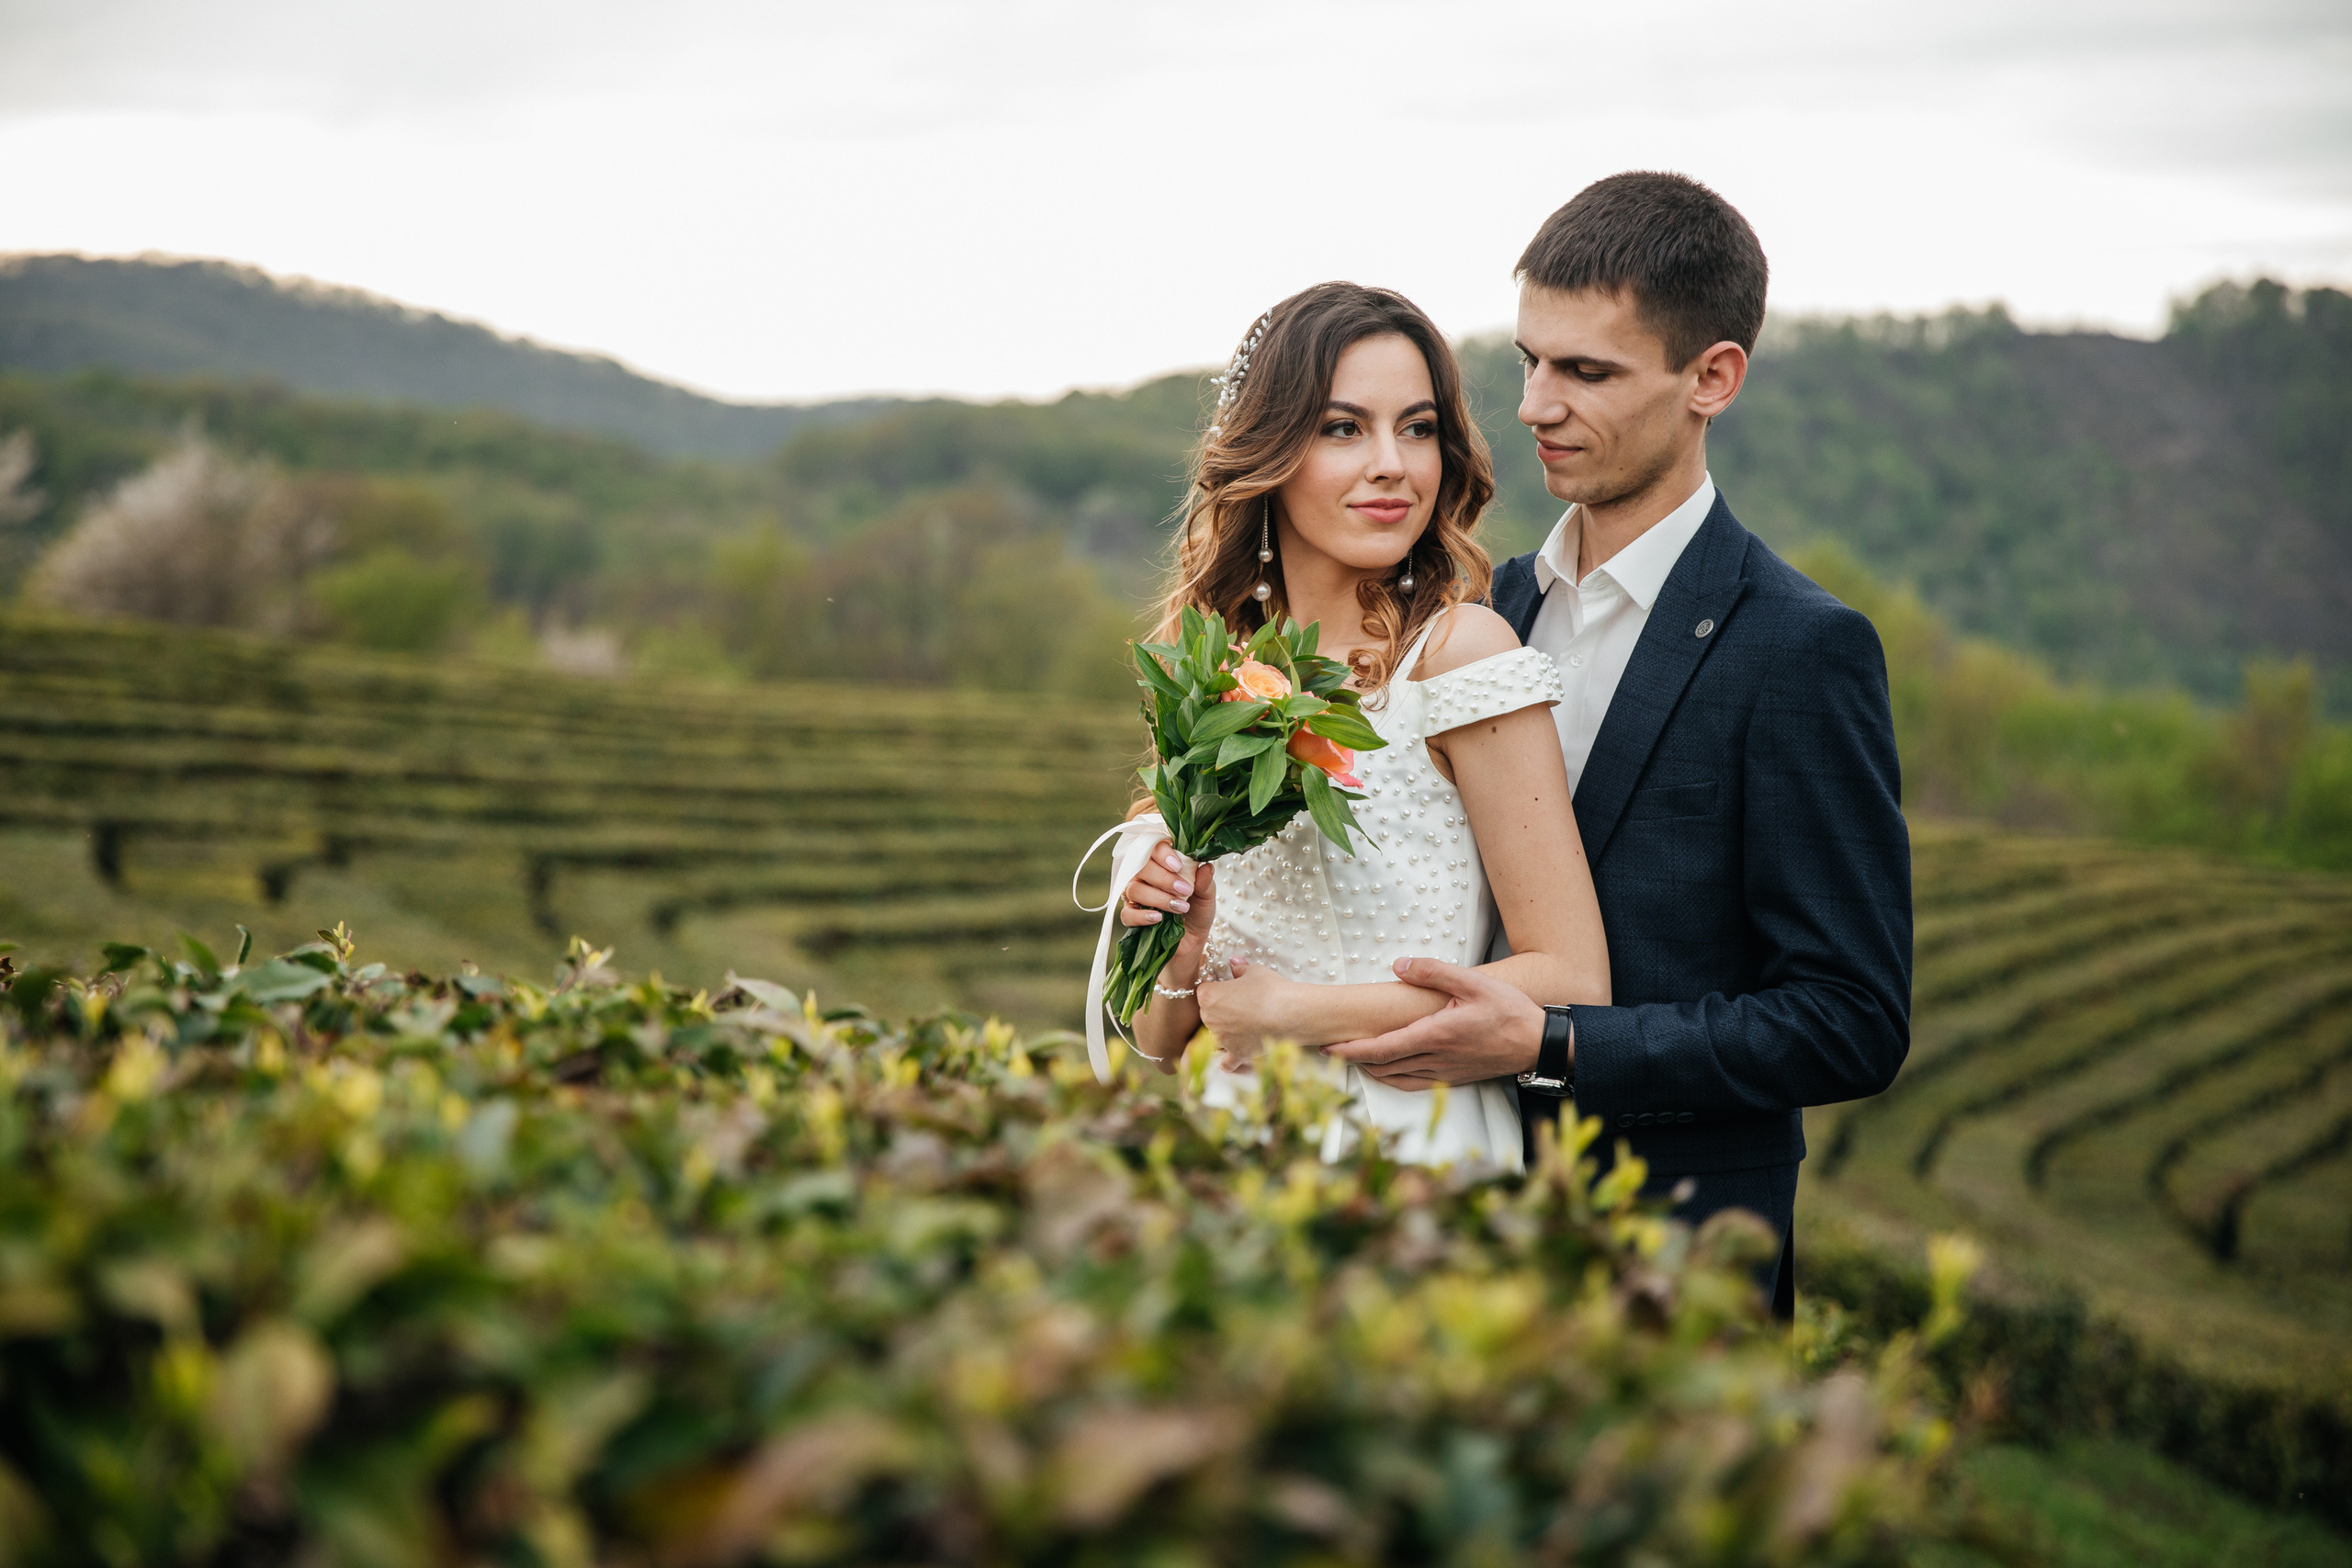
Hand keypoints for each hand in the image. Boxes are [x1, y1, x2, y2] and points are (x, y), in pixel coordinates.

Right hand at [1120, 840, 1216, 947]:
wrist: (1193, 940)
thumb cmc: (1197, 911)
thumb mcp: (1206, 896)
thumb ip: (1205, 882)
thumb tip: (1206, 866)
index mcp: (1163, 864)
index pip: (1155, 848)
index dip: (1163, 853)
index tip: (1177, 865)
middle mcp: (1145, 876)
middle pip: (1142, 866)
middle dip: (1164, 878)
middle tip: (1185, 890)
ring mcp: (1135, 895)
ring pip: (1135, 889)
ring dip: (1158, 898)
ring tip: (1180, 907)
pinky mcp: (1131, 916)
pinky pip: (1127, 913)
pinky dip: (1142, 915)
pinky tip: (1158, 918)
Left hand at [1195, 956, 1294, 1068]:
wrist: (1289, 1013)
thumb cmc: (1270, 989)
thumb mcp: (1255, 972)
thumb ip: (1240, 969)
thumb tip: (1235, 963)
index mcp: (1209, 996)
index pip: (1204, 991)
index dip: (1216, 989)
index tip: (1227, 989)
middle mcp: (1210, 1019)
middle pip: (1208, 1014)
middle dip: (1220, 1010)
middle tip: (1241, 1005)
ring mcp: (1223, 1039)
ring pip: (1216, 1036)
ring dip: (1225, 1032)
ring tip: (1244, 1025)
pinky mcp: (1237, 1053)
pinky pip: (1227, 1062)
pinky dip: (1229, 1061)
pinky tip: (1233, 1057)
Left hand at [1323, 956, 1546, 1091]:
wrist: (1537, 1044)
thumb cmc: (1509, 1012)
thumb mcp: (1474, 982)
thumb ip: (1433, 971)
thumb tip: (1398, 964)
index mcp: (1437, 1035)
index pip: (1383, 1048)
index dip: (1352, 1050)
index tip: (1329, 1047)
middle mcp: (1437, 1059)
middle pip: (1383, 1066)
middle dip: (1353, 1060)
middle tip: (1330, 1050)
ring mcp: (1445, 1074)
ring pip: (1396, 1078)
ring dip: (1371, 1069)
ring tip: (1352, 1057)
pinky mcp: (1454, 1080)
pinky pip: (1414, 1085)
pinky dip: (1393, 1079)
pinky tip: (1387, 1070)